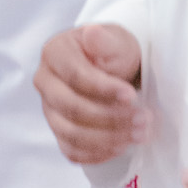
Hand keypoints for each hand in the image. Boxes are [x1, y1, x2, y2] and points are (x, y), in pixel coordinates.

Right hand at [34, 23, 147, 165]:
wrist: (111, 66)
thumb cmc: (112, 51)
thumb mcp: (115, 39)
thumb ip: (105, 40)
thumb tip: (92, 34)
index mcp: (54, 53)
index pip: (75, 77)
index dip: (103, 89)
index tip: (131, 96)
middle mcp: (45, 81)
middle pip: (71, 108)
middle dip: (109, 118)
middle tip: (143, 119)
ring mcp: (49, 108)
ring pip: (71, 133)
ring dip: (108, 139)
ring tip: (138, 134)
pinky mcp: (58, 130)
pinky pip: (71, 151)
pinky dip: (97, 153)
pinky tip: (121, 146)